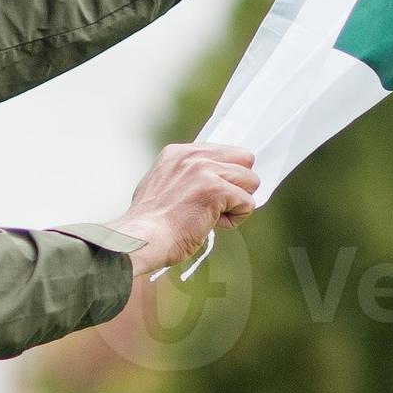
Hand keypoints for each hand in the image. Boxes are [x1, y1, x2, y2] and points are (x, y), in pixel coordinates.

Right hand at [110, 143, 261, 276]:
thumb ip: (185, 176)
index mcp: (177, 153)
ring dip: (236, 203)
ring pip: (250, 180)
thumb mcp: (161, 186)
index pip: (223, 152)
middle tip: (217, 204)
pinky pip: (247, 203)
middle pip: (244, 159)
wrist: (141, 240)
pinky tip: (210, 225)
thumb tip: (210, 179)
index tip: (209, 194)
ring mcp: (204, 170)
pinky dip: (234, 220)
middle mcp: (192, 156)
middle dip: (238, 184)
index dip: (224, 176)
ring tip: (210, 216)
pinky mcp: (216, 190)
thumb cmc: (150, 225)